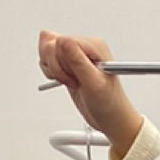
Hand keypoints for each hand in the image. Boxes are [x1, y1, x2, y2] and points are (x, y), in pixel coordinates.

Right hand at [38, 32, 144, 159]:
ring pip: (47, 49)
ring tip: (71, 81)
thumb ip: (77, 61)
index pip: (61, 41)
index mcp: (93, 46)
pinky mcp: (68, 63)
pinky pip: (47, 59)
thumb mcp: (94, 83)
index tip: (75, 77)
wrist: (111, 118)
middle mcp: (84, 46)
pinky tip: (66, 81)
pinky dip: (51, 72)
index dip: (62, 61)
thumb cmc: (109, 103)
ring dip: (54, 69)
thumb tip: (63, 41)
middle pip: (51, 44)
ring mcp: (75, 54)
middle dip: (57, 67)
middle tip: (73, 81)